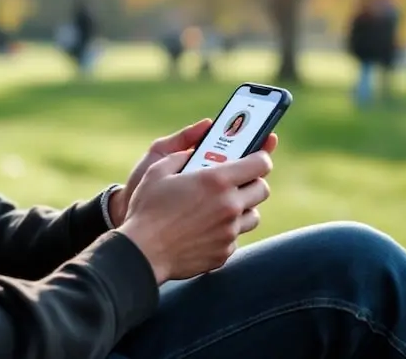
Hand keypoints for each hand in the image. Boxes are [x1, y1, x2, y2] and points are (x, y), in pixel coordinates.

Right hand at [118, 151, 272, 283]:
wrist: (143, 252)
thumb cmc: (147, 209)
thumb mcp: (158, 171)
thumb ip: (180, 156)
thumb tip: (192, 153)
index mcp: (216, 180)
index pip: (260, 163)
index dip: (260, 157)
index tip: (255, 157)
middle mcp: (229, 205)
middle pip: (262, 190)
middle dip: (253, 182)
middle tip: (237, 182)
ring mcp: (229, 232)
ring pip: (253, 216)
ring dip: (243, 208)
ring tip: (222, 207)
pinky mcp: (224, 252)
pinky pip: (235, 238)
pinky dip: (226, 232)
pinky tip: (206, 229)